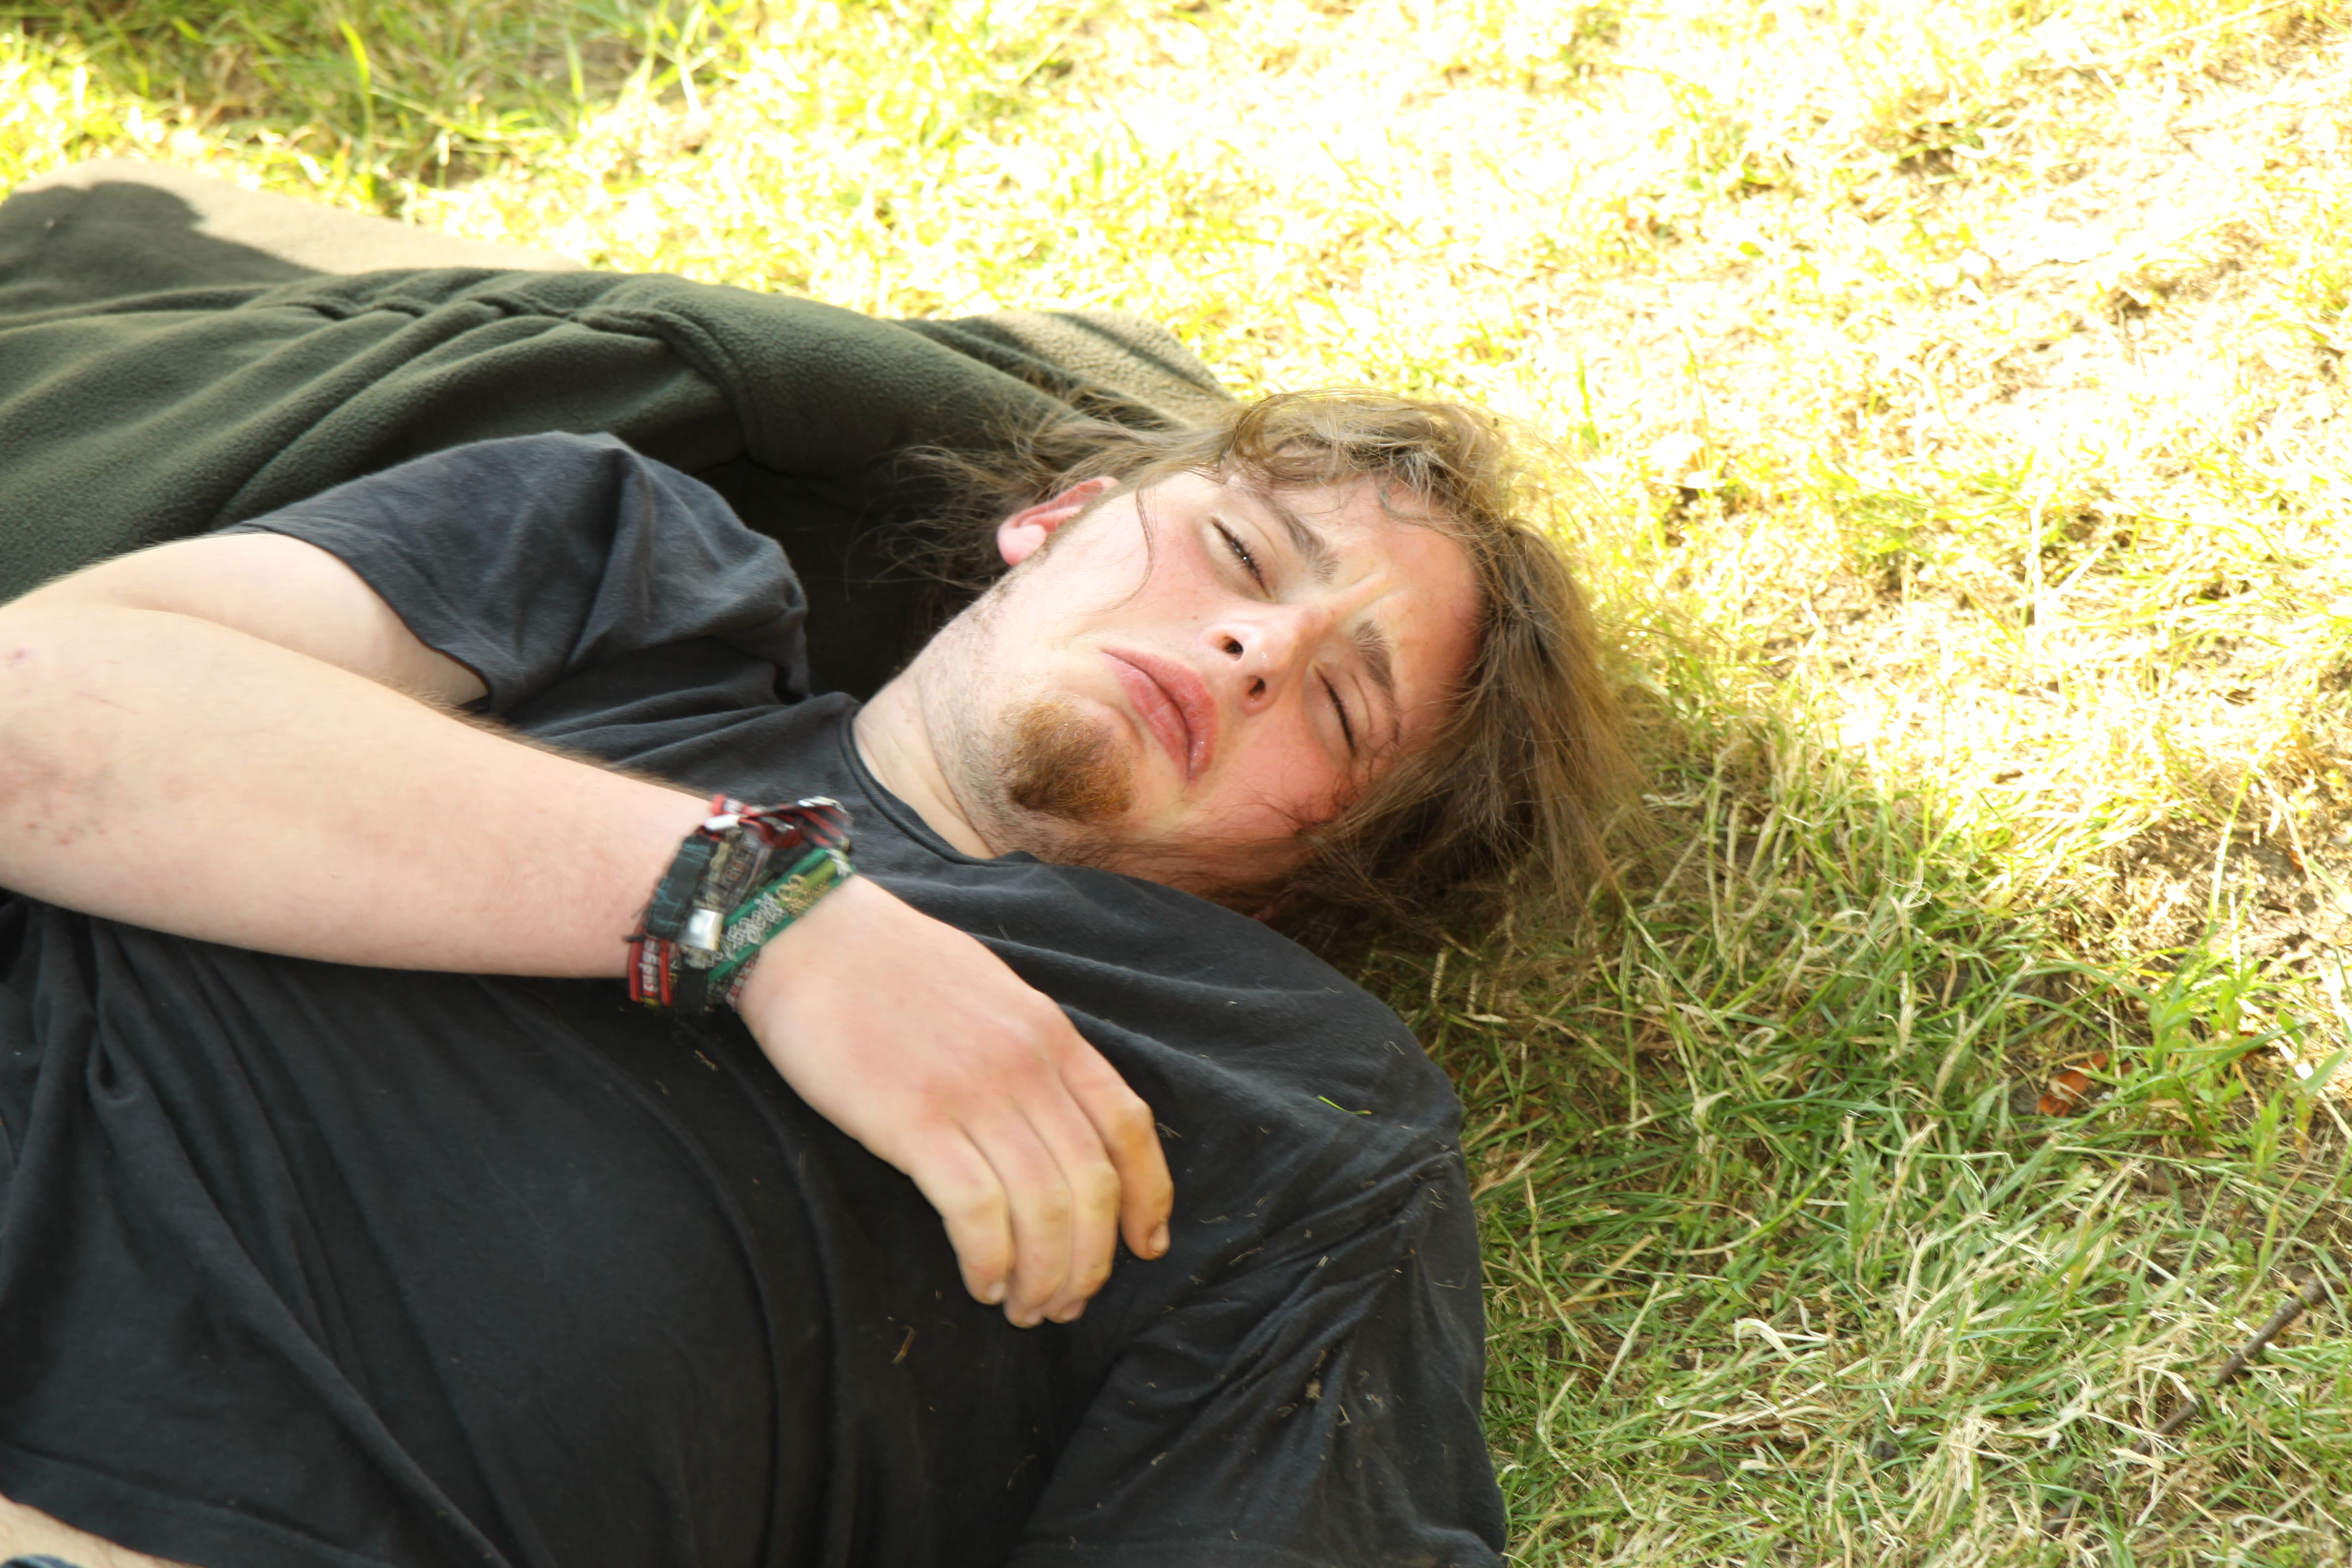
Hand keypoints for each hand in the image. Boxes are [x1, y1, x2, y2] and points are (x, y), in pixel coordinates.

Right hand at [733, 874, 1171, 1325]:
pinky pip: (977, 1210)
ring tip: (1025, 1307)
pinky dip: (990, 1260)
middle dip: (1091, 1260)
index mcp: (1050, 1033)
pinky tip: (981, 1282)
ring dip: (1043, 1275)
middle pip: (1092, 1184)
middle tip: (1066, 1301)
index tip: (1144, 1246)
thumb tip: (1053, 1123)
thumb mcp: (991, 993)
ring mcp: (972, 1091)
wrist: (807, 933)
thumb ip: (1030, 1051)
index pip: (1128, 1126)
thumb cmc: (890, 967)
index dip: (1148, 1197)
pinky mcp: (913, 1119)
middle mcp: (1025, 1064)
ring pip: (1045, 1208)